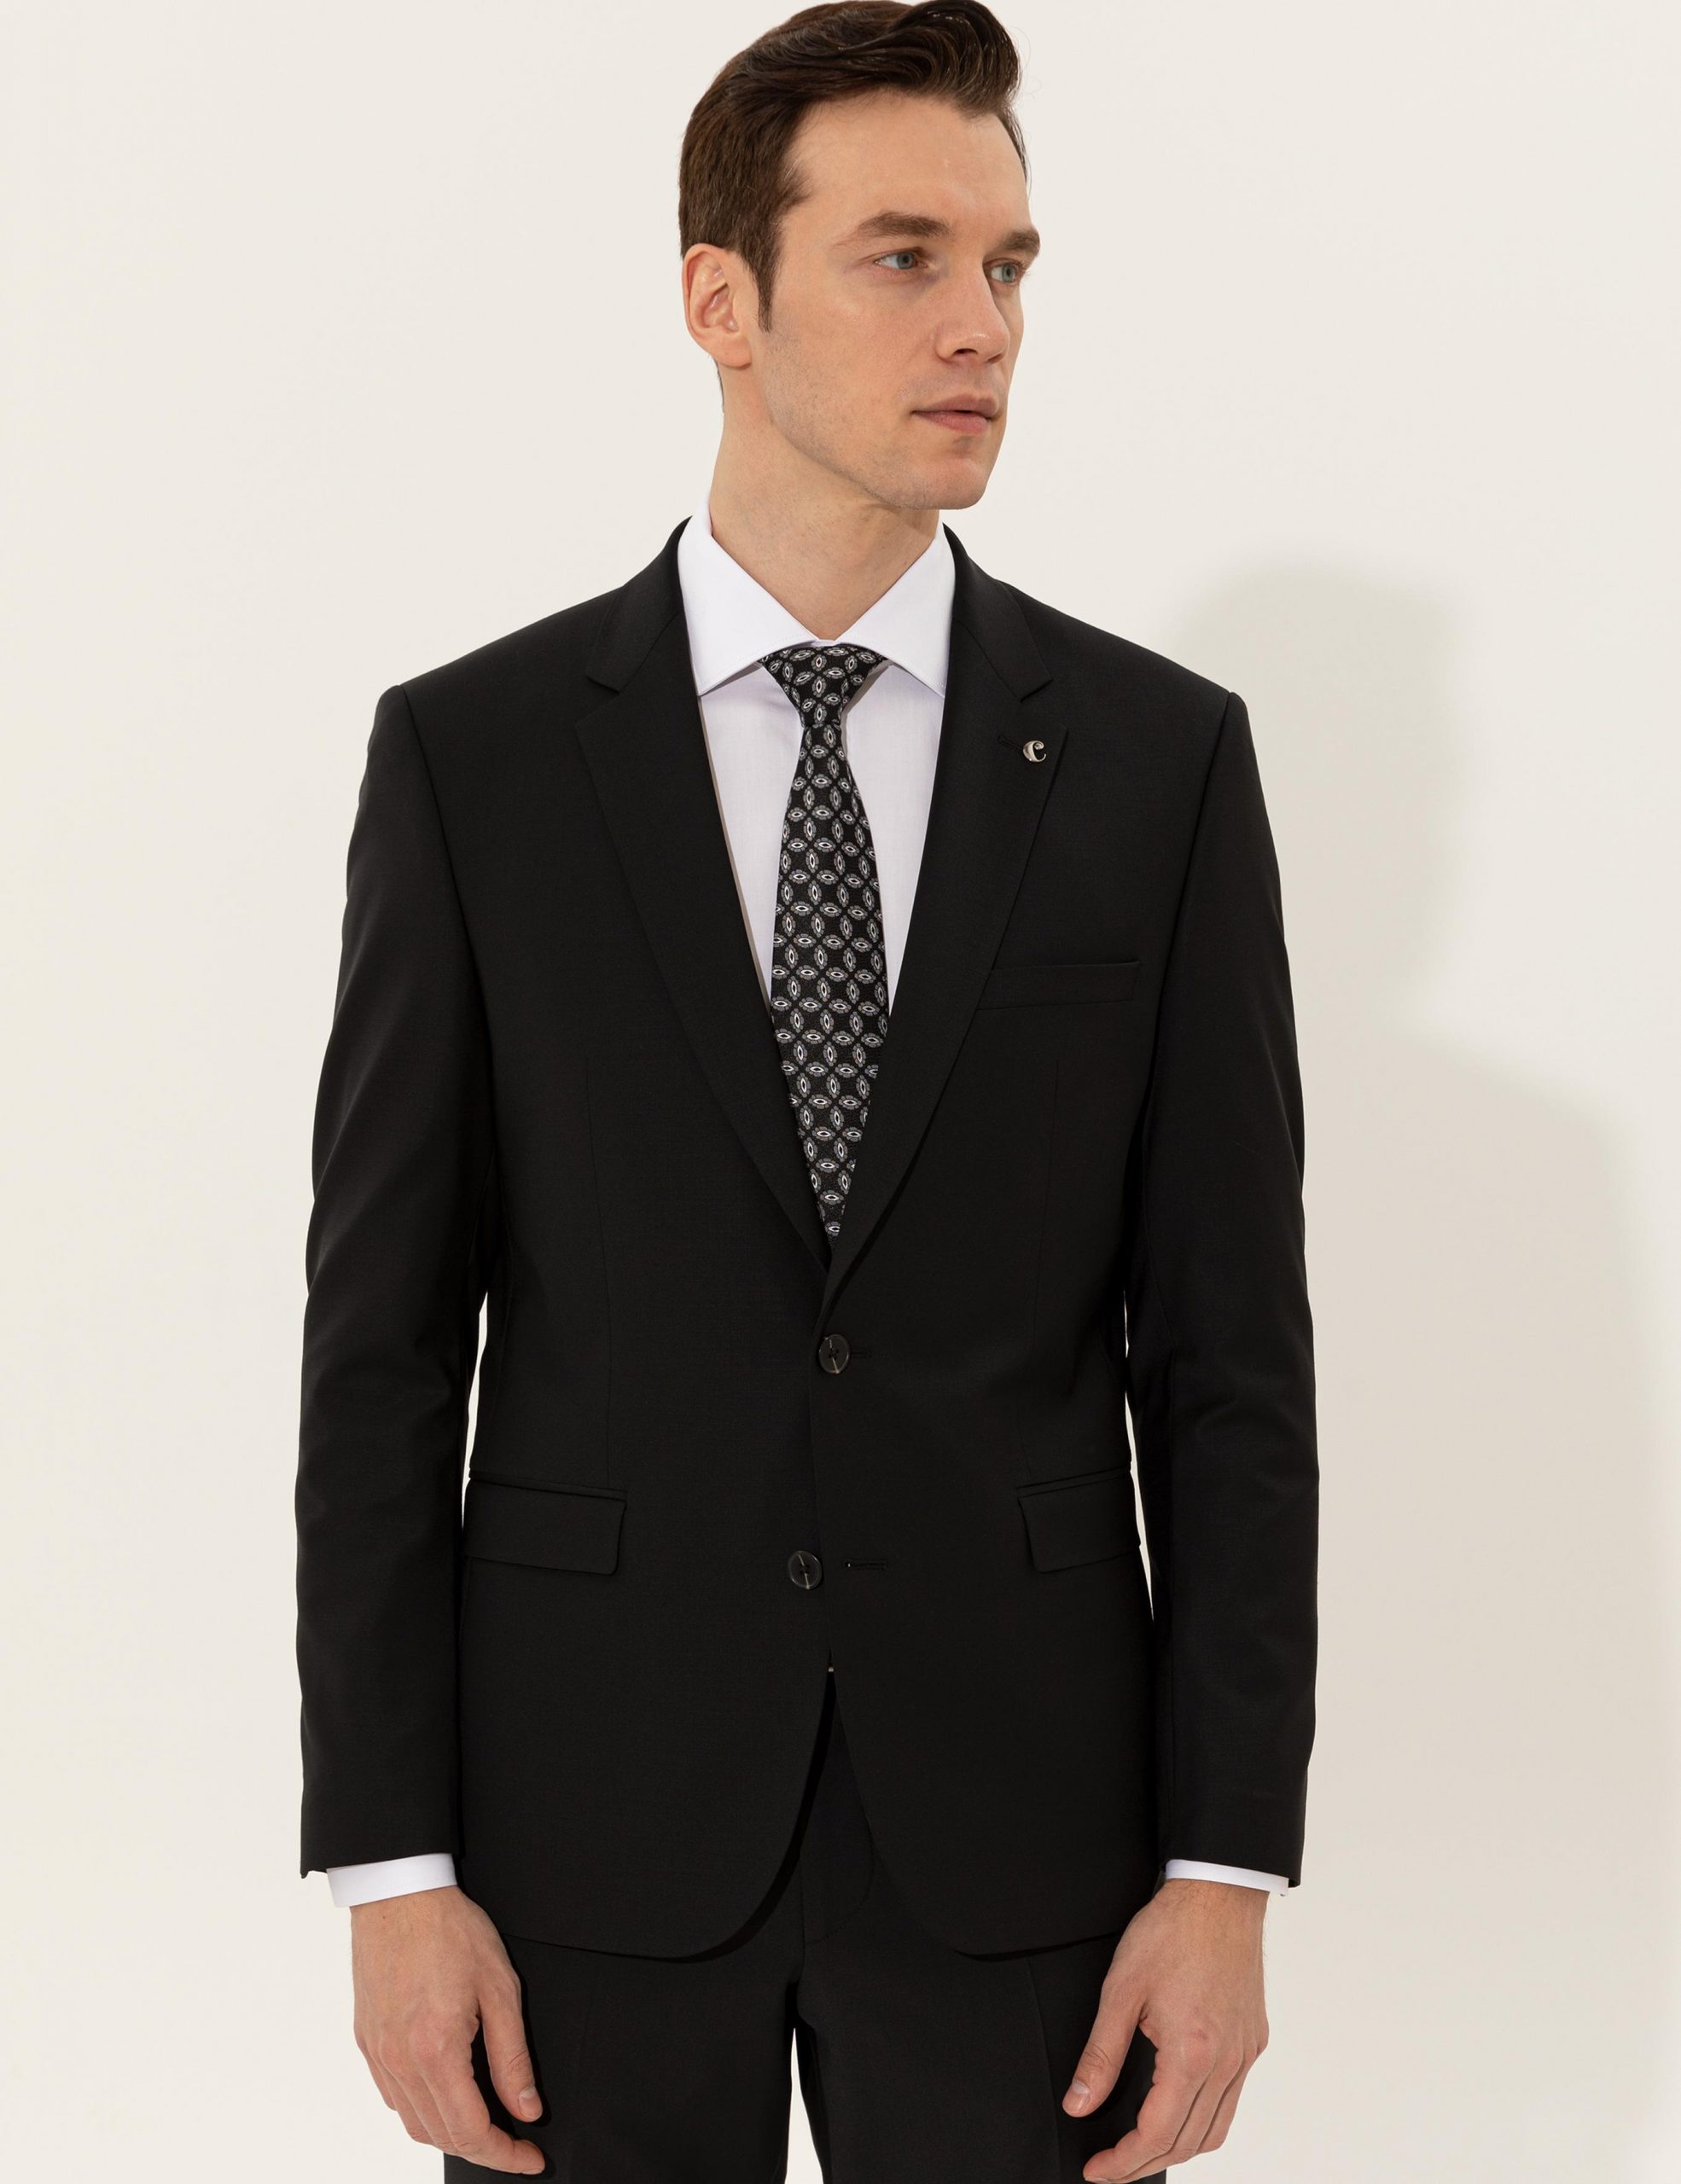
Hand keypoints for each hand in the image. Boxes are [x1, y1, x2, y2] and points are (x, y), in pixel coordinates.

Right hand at [350, 1885, 544, 2173]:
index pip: (470, 2131)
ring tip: (486, 2123)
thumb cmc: (451, 1930)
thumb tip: (527, 2108)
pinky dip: (422, 2110)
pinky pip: (393, 2097)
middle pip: (440, 2136)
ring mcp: (377, 2054)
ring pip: (413, 2123)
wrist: (399, 1893)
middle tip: (516, 2143)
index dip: (504, 2154)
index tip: (530, 2159)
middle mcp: (399, 2061)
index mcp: (435, 2050)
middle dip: (482, 2149)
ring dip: (450, 2134)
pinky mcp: (366, 2042)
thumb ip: (512, 2056)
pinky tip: (446, 2094)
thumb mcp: (500, 1988)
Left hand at [1064, 1877, 1268, 2179]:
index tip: (1097, 2169)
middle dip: (1145, 2163)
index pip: (1156, 2135)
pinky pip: (1232, 2102)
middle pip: (1187, 2143)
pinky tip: (1179, 2111)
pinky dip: (1203, 2121)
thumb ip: (1099, 2055)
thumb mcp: (1120, 1991)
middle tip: (1111, 2166)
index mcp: (1191, 2054)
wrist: (1218, 1894)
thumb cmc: (1171, 1932)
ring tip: (1141, 2149)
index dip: (1122, 2161)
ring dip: (1177, 2149)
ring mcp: (1245, 2055)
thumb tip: (1079, 2104)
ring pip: (1215, 2130)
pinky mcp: (1253, 2042)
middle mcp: (1226, 2063)